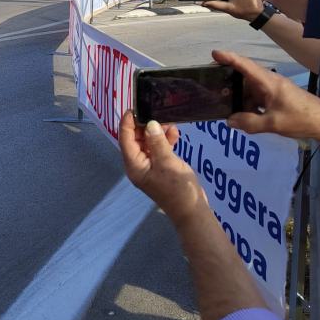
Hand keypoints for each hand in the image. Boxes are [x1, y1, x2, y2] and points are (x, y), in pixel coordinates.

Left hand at [119, 110, 204, 224]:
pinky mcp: (161, 168)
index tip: (133, 108)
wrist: (193, 211)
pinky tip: (175, 133)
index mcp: (134, 165)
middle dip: (145, 126)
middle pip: (136, 140)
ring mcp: (150, 167)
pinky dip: (165, 141)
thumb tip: (150, 124)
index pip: (125, 139)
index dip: (127, 123)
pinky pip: (159, 150)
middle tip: (157, 112)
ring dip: (157, 132)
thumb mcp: (167, 162)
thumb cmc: (177, 188)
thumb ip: (157, 142)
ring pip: (149, 143)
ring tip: (170, 122)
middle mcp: (138, 165)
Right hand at [213, 50, 319, 146]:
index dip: (229, 58)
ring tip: (222, 101)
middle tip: (210, 81)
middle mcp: (269, 82)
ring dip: (238, 95)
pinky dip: (247, 103)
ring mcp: (273, 90)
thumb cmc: (300, 118)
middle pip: (244, 75)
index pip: (246, 65)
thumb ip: (250, 122)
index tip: (213, 54)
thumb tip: (229, 121)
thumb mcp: (273, 124)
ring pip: (249, 89)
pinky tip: (241, 114)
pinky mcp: (276, 98)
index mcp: (268, 82)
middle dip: (228, 77)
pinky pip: (256, 97)